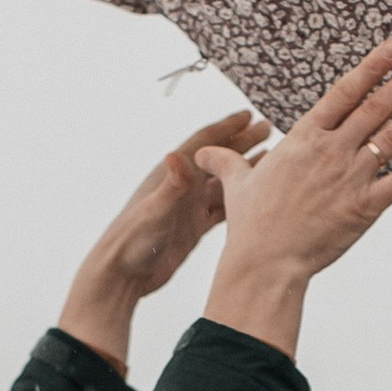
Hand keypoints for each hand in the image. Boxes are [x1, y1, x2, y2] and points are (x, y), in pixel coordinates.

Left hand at [57, 111, 267, 370]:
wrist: (123, 275)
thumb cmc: (131, 241)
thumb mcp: (155, 210)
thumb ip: (171, 185)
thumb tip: (177, 155)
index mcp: (171, 175)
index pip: (203, 144)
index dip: (226, 128)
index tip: (247, 115)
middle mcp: (181, 187)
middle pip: (216, 158)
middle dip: (241, 142)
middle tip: (267, 128)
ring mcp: (188, 207)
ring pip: (223, 182)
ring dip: (243, 169)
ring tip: (268, 157)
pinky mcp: (193, 227)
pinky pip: (221, 207)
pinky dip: (238, 198)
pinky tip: (254, 194)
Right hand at [197, 41, 391, 357]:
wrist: (266, 262)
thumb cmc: (251, 224)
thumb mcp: (236, 184)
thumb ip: (226, 162)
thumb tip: (200, 154)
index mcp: (304, 139)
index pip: (344, 92)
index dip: (372, 67)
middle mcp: (332, 151)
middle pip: (375, 106)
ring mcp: (351, 177)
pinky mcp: (366, 206)